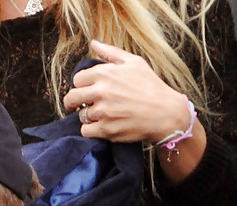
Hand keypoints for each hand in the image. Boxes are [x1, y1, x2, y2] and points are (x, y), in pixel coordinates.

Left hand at [62, 40, 191, 144]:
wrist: (165, 112)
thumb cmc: (150, 86)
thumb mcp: (134, 62)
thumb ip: (111, 52)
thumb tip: (93, 43)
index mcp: (104, 73)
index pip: (77, 80)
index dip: (82, 85)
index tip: (89, 89)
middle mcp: (101, 92)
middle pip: (71, 98)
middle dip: (75, 102)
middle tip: (85, 103)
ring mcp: (103, 112)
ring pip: (80, 115)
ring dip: (89, 116)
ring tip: (104, 113)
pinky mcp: (105, 129)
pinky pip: (85, 131)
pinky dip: (92, 130)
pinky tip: (104, 124)